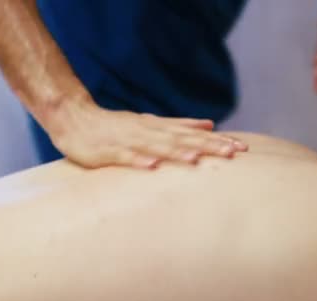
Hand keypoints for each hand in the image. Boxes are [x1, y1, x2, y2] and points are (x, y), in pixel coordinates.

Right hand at [43, 102, 247, 168]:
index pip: (192, 133)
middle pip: (181, 139)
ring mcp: (127, 140)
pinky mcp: (107, 151)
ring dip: (176, 151)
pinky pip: (124, 156)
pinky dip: (138, 160)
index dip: (217, 140)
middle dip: (206, 146)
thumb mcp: (151, 123)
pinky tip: (151, 166)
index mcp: (158, 127)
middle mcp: (147, 131)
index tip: (242, 148)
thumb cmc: (114, 126)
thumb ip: (179, 125)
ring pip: (155, 146)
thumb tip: (209, 124)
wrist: (74, 118)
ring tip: (197, 159)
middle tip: (232, 154)